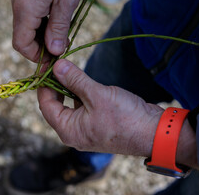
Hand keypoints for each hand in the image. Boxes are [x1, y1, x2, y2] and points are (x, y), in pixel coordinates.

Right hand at [12, 0, 87, 61]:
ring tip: (63, 36)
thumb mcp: (66, 2)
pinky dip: (43, 25)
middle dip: (41, 48)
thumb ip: (58, 29)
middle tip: (62, 49)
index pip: (21, 44)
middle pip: (23, 38)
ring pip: (28, 28)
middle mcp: (18, 6)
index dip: (36, 57)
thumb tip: (55, 52)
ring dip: (43, 36)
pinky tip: (58, 23)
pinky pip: (31, 17)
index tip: (54, 60)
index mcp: (25, 10)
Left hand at [38, 59, 197, 166]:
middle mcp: (73, 132)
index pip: (46, 105)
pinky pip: (81, 107)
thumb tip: (57, 66)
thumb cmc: (125, 117)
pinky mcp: (96, 124)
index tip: (46, 66)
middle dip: (56, 85)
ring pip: (69, 105)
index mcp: (68, 130)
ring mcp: (85, 129)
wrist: (155, 132)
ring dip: (69, 88)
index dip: (44, 85)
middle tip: (57, 65)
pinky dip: (80, 94)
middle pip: (55, 106)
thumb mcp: (96, 95)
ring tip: (69, 69)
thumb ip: (74, 80)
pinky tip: (83, 82)